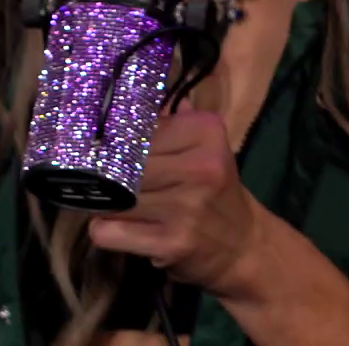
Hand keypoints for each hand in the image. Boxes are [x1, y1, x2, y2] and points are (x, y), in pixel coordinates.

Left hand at [89, 110, 263, 296]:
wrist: (243, 245)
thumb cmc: (215, 191)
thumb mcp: (204, 148)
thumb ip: (169, 123)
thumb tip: (126, 104)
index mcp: (207, 132)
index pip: (137, 129)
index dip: (118, 142)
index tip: (115, 153)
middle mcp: (200, 166)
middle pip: (121, 164)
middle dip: (107, 175)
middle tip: (109, 182)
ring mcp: (186, 206)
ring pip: (110, 197)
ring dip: (105, 204)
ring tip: (119, 206)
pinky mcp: (171, 242)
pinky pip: (108, 232)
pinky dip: (106, 231)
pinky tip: (123, 229)